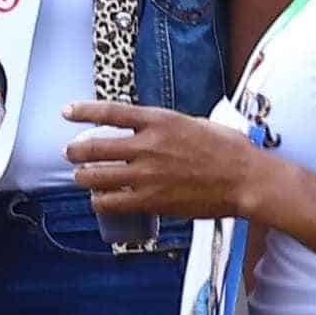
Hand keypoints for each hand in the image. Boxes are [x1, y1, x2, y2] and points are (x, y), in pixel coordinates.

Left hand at [65, 101, 271, 222]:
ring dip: (83, 178)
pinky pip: (112, 203)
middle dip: (75, 151)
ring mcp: (148, 175)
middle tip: (71, 153)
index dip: (83, 111)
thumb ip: (167, 125)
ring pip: (95, 177)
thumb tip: (149, 127)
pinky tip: (100, 201)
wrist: (249, 180)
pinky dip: (100, 202)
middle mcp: (149, 146)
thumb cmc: (230, 151)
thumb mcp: (196, 124)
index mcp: (161, 122)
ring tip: (83, 178)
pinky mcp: (152, 200)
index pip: (111, 112)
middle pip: (93, 148)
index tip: (66, 111)